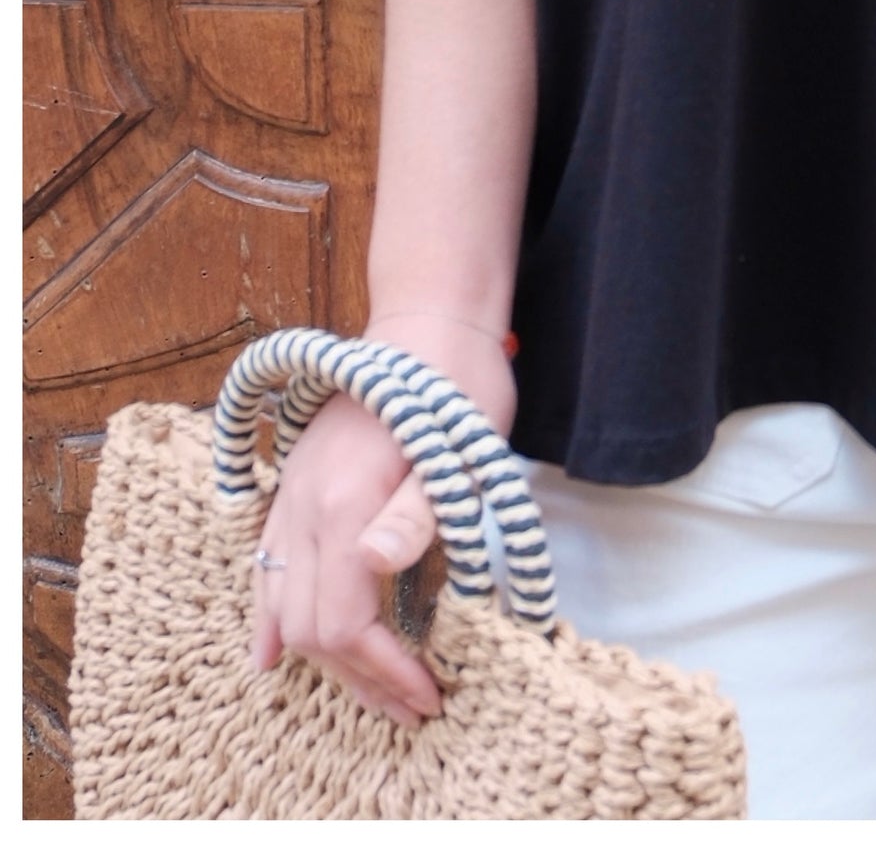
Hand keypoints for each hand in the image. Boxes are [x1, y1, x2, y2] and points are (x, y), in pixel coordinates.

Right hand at [245, 316, 517, 727]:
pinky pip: (267, 570)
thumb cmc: (454, 387)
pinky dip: (271, 619)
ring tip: (374, 691)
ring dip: (326, 660)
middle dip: (361, 678)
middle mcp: (302, 507)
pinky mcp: (293, 488)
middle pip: (309, 628)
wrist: (425, 320)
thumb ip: (417, 512)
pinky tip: (271, 653)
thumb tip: (377, 566)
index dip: (383, 670)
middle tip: (415, 704)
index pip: (342, 623)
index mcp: (343, 504)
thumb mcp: (459, 450)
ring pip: (283, 606)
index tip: (428, 691)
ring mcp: (291, 497)